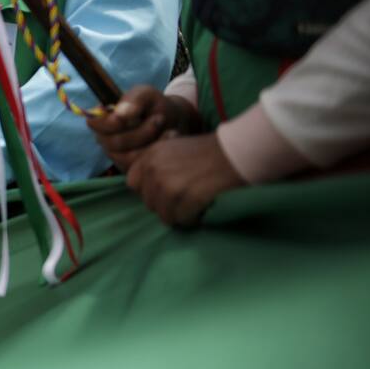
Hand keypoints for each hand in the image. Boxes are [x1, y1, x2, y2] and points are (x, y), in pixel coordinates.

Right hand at [86, 85, 198, 169]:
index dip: (111, 123)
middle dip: (141, 131)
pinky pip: (141, 165)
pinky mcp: (131, 168)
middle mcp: (105, 139)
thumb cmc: (154, 106)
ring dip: (151, 141)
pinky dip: (158, 152)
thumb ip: (134, 99)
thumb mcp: (146, 94)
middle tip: (159, 119)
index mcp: (102, 119)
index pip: (94, 124)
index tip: (135, 115)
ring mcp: (117, 156)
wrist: (173, 121)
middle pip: (113, 142)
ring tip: (168, 129)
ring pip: (128, 156)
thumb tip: (119, 115)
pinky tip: (169, 140)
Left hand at [125, 133, 245, 226]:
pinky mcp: (186, 199)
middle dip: (165, 205)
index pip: (133, 184)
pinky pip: (183, 220)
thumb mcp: (173, 149)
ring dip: (180, 214)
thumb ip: (157, 165)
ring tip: (195, 203)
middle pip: (149, 203)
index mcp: (150, 156)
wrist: (236, 152)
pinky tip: (203, 206)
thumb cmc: (209, 151)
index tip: (165, 191)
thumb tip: (149, 189)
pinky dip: (194, 218)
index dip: (149, 191)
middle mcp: (154, 170)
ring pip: (165, 216)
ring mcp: (169, 185)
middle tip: (185, 198)